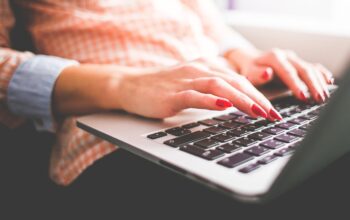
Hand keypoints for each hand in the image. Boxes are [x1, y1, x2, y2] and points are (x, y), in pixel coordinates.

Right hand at [114, 61, 281, 119]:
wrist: (131, 85)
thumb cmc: (163, 87)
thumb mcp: (192, 84)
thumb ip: (212, 89)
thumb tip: (234, 100)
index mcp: (206, 67)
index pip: (238, 80)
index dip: (258, 94)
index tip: (272, 110)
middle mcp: (199, 69)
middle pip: (234, 81)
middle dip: (257, 98)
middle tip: (273, 114)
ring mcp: (185, 80)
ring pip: (219, 86)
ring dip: (241, 99)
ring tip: (257, 111)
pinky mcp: (173, 94)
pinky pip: (195, 95)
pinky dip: (210, 100)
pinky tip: (224, 105)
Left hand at [225, 48, 333, 102]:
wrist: (250, 60)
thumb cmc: (249, 69)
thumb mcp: (248, 72)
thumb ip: (257, 74)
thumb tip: (267, 73)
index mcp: (274, 57)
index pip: (287, 72)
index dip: (296, 84)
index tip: (302, 96)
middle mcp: (286, 56)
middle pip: (303, 69)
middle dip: (312, 85)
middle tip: (319, 99)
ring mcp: (294, 59)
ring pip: (310, 69)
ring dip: (319, 82)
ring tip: (323, 96)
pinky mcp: (298, 63)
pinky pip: (313, 67)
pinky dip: (321, 74)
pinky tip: (328, 81)